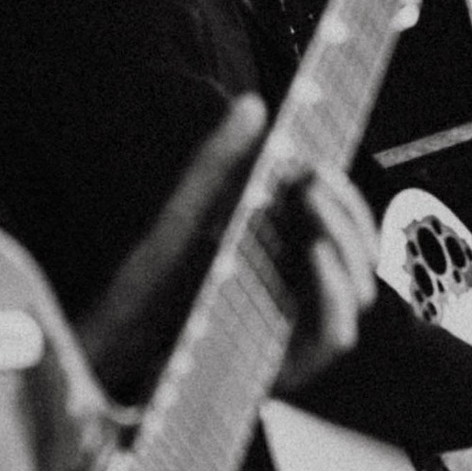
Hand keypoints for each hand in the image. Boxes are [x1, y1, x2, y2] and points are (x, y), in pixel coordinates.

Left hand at [81, 101, 375, 400]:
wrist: (111, 351)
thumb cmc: (149, 287)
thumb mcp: (185, 214)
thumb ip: (220, 163)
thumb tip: (253, 103)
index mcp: (286, 261)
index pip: (344, 227)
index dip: (347, 194)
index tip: (320, 158)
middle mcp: (299, 298)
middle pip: (360, 254)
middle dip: (348, 206)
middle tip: (312, 173)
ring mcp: (296, 333)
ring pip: (360, 291)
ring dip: (349, 239)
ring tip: (311, 200)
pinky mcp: (285, 367)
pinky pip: (334, 336)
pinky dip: (336, 292)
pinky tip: (315, 253)